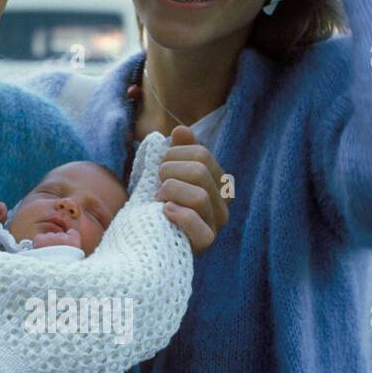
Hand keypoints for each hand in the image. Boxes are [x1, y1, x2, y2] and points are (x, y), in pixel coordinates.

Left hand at [157, 124, 229, 252]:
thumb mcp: (167, 174)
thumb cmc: (160, 203)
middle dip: (170, 173)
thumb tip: (181, 130)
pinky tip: (165, 211)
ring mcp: (216, 223)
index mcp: (217, 181)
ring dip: (170, 192)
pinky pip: (196, 222)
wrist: (149, 239)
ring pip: (199, 196)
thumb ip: (178, 152)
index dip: (175, 155)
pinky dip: (178, 214)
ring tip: (159, 199)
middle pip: (199, 172)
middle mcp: (222, 202)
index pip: (201, 154)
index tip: (161, 166)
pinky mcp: (206, 242)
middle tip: (158, 184)